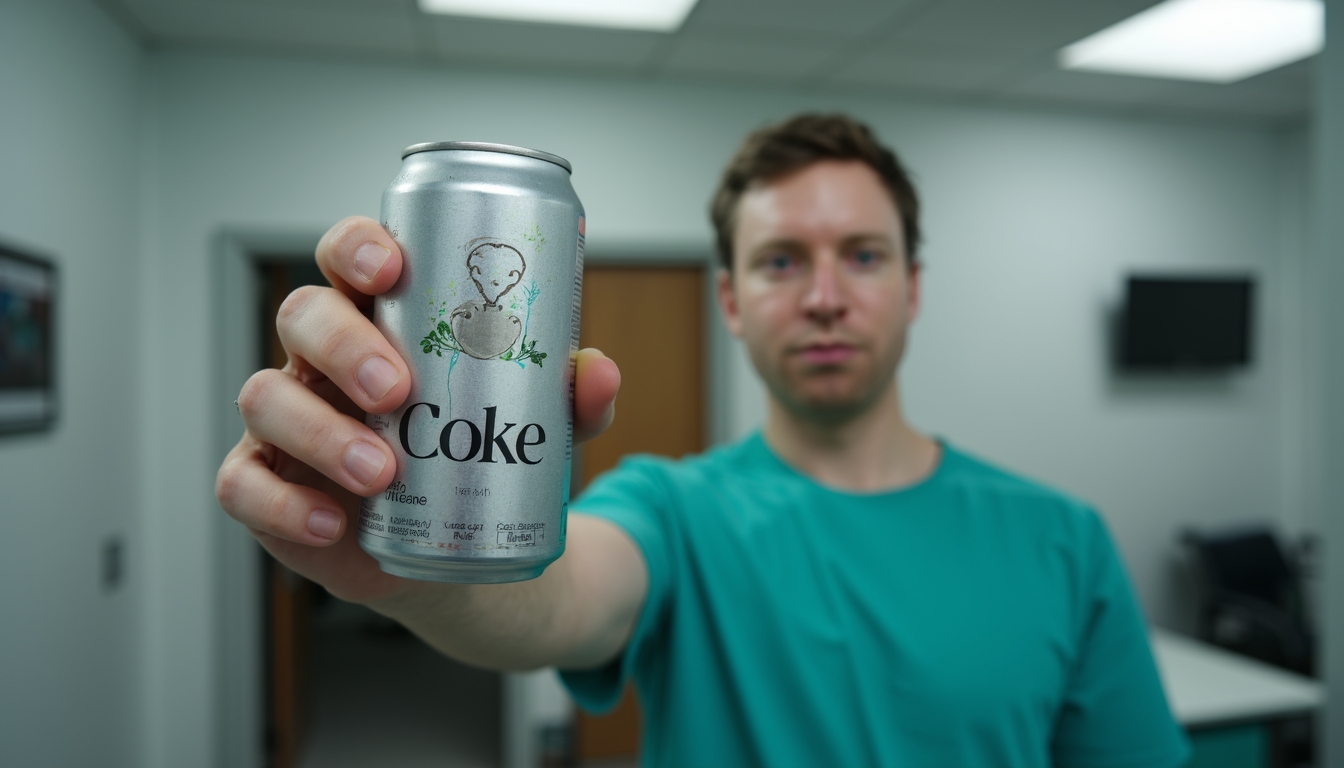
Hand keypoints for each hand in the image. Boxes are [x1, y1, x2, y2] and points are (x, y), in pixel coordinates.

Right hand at [215, 215, 619, 604]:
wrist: (460, 552)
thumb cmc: (483, 460)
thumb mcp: (536, 426)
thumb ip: (571, 398)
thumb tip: (599, 371)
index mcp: (379, 318)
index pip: (347, 256)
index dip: (356, 247)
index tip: (391, 268)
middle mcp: (321, 359)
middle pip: (301, 314)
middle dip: (343, 343)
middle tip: (397, 388)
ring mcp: (285, 420)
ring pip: (266, 396)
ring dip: (319, 430)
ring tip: (382, 470)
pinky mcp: (266, 485)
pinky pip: (243, 485)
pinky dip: (284, 504)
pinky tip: (335, 521)